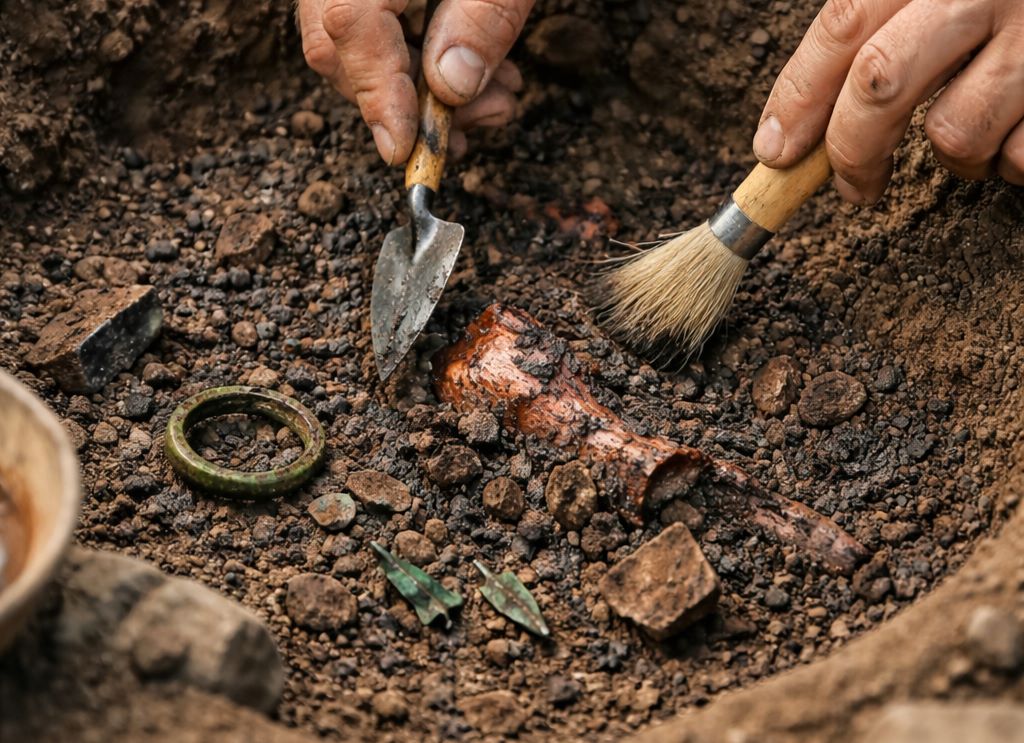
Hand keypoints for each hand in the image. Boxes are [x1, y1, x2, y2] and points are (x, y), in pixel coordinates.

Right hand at [298, 0, 533, 163]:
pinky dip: (419, 61)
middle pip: (339, 43)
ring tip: (493, 101)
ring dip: (422, 90)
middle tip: (471, 127)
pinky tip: (476, 76)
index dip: (376, 93)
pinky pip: (374, 25)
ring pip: (353, 43)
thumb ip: (483, 19)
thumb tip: (449, 90)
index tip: (403, 148)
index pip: (347, 23)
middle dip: (407, 101)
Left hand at [754, 0, 1023, 203]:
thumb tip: (789, 133)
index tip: (775, 151)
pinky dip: (1013, 160)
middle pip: (880, 83)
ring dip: (953, 155)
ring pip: (954, 131)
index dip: (798, 96)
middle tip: (851, 188)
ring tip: (977, 126)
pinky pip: (1020, 157)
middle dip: (850, 152)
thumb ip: (879, 30)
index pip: (844, 25)